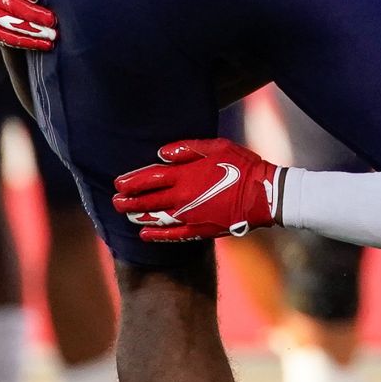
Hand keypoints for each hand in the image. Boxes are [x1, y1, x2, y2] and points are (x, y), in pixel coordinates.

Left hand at [111, 138, 283, 240]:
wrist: (265, 194)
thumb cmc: (243, 165)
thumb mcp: (217, 147)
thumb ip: (187, 149)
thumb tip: (161, 154)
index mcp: (186, 174)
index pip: (150, 178)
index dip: (132, 181)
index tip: (118, 184)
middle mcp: (183, 197)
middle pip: (148, 200)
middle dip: (129, 201)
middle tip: (115, 201)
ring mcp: (191, 216)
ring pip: (156, 218)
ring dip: (138, 216)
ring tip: (126, 215)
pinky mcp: (201, 230)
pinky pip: (173, 235)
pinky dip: (157, 235)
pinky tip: (144, 234)